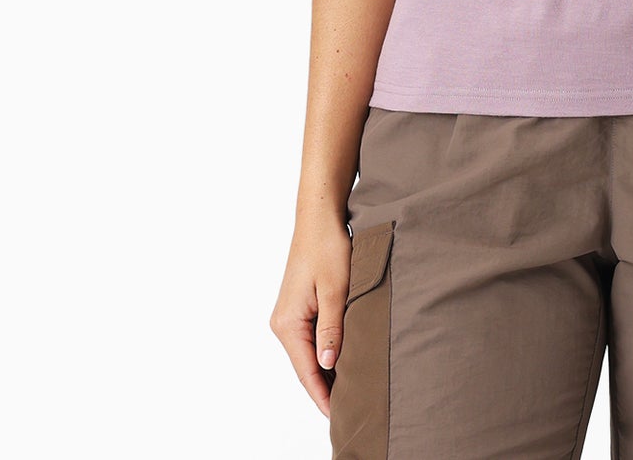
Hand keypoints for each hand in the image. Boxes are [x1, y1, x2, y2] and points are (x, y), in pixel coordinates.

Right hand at [269, 214, 351, 417]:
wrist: (320, 217)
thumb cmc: (327, 247)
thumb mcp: (335, 289)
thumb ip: (332, 328)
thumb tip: (327, 366)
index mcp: (288, 323)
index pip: (306, 371)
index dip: (322, 396)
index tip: (338, 416)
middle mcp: (283, 323)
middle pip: (305, 366)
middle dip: (324, 388)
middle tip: (349, 408)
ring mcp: (289, 315)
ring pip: (309, 352)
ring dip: (326, 370)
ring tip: (348, 390)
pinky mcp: (299, 306)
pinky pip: (311, 338)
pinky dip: (325, 351)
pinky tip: (341, 359)